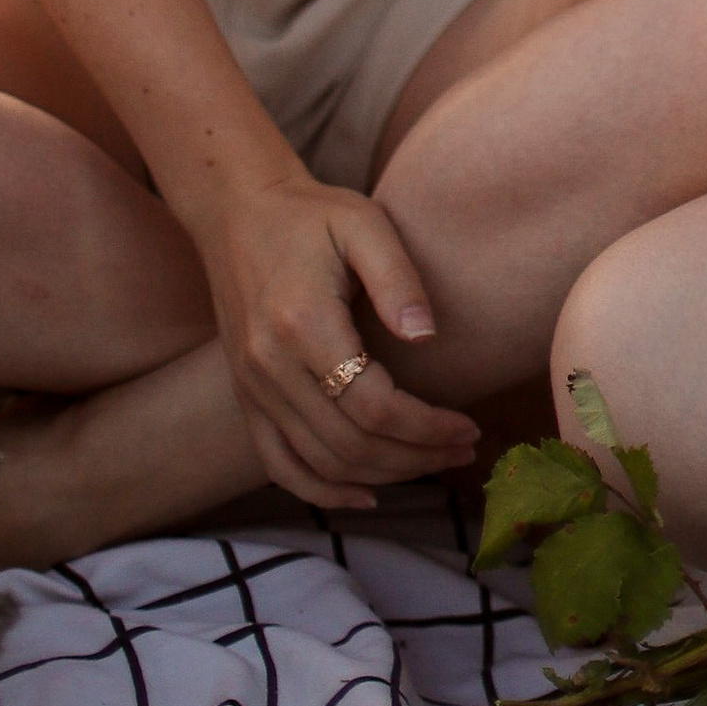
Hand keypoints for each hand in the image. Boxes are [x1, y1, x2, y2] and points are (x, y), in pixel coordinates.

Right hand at [194, 169, 479, 507]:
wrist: (237, 211)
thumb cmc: (311, 213)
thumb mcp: (363, 222)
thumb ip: (398, 277)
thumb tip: (428, 337)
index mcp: (304, 324)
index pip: (374, 407)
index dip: (427, 428)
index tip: (469, 425)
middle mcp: (271, 368)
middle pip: (351, 446)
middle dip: (417, 457)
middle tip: (464, 449)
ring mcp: (253, 389)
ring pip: (322, 463)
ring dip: (384, 476)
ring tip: (433, 463)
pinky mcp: (246, 397)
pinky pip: (280, 465)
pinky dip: (323, 491)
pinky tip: (366, 495)